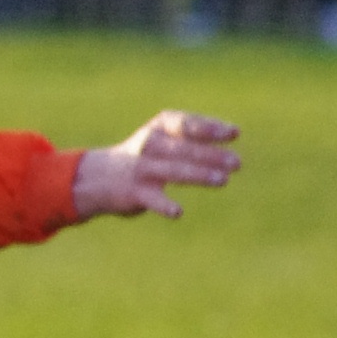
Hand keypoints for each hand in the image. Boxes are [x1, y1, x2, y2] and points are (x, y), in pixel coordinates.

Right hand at [71, 111, 239, 220]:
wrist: (99, 177)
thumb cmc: (145, 155)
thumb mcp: (164, 136)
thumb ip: (194, 135)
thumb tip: (234, 132)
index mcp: (159, 127)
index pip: (187, 125)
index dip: (210, 128)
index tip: (234, 133)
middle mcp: (149, 144)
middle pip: (183, 149)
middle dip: (210, 155)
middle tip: (236, 163)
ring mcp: (141, 168)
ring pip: (173, 171)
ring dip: (198, 175)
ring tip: (223, 180)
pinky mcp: (134, 193)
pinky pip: (152, 199)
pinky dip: (164, 205)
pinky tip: (178, 212)